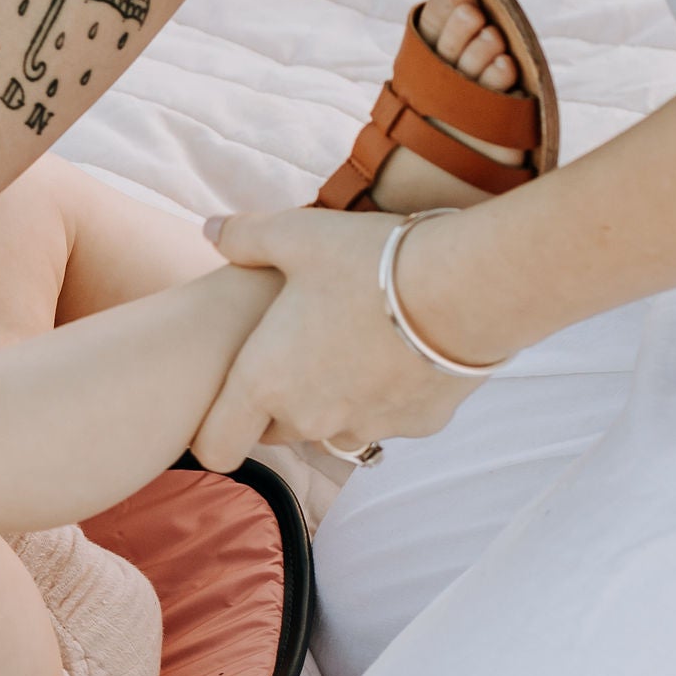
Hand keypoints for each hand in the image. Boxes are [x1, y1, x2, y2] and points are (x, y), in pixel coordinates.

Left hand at [189, 206, 478, 471]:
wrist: (465, 288)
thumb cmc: (368, 260)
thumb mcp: (297, 235)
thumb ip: (245, 237)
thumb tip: (210, 230)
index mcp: (266, 382)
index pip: (216, 446)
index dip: (212, 428)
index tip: (225, 400)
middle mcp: (310, 418)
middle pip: (274, 430)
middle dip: (277, 399)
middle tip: (297, 344)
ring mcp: (366, 427)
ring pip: (333, 426)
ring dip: (333, 397)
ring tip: (351, 340)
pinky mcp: (416, 426)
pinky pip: (387, 417)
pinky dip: (387, 392)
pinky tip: (402, 348)